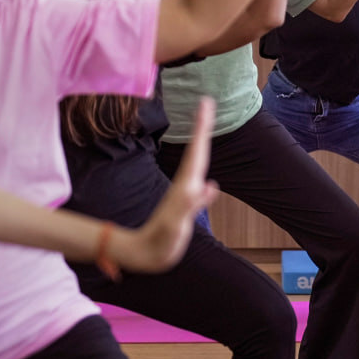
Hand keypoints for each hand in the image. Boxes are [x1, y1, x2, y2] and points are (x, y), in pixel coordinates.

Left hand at [121, 97, 218, 272]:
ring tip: (205, 129)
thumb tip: (205, 186)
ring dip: (202, 147)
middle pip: (197, 152)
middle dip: (202, 128)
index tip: (205, 104)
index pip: (197, 152)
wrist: (145, 255)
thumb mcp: (173, 225)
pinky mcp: (185, 209)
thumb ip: (188, 206)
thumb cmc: (158, 243)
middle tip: (206, 103)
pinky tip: (213, 186)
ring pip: (197, 166)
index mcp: (185, 187)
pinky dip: (206, 185)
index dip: (202, 128)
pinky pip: (199, 190)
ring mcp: (185, 197)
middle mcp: (186, 187)